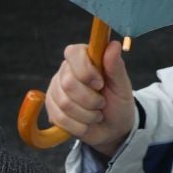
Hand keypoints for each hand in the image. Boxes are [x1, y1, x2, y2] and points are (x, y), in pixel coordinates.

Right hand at [44, 40, 134, 155]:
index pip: (73, 53)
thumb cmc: (118, 102)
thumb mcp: (122, 85)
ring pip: (64, 104)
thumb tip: (114, 45)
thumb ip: (116, 66)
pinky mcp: (51, 109)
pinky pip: (60, 118)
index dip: (85, 70)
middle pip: (68, 83)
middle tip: (102, 103)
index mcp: (83, 59)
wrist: (112, 127)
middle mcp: (65, 72)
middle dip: (90, 99)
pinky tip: (86, 123)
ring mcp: (55, 90)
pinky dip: (79, 125)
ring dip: (87, 114)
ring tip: (96, 114)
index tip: (100, 84)